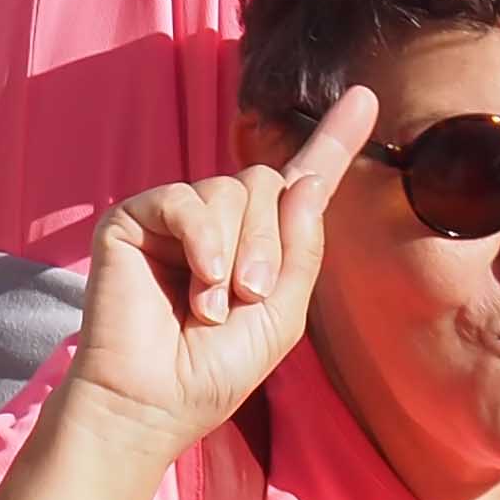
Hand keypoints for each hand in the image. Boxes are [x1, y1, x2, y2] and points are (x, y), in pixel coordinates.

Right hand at [58, 91, 373, 465]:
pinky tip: (199, 282)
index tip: (365, 97)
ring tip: (214, 304)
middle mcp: (219, 221)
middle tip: (251, 295)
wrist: (153, 402)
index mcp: (259, 243)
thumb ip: (301, 249)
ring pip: (231, 189)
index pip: (300, 180)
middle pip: (265, 182)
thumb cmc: (213, 370)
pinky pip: (185, 198)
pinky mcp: (133, 219)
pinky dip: (202, 239)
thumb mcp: (282, 314)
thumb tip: (303, 181)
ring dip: (236, 251)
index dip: (335, 139)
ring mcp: (175, 217)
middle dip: (269, 241)